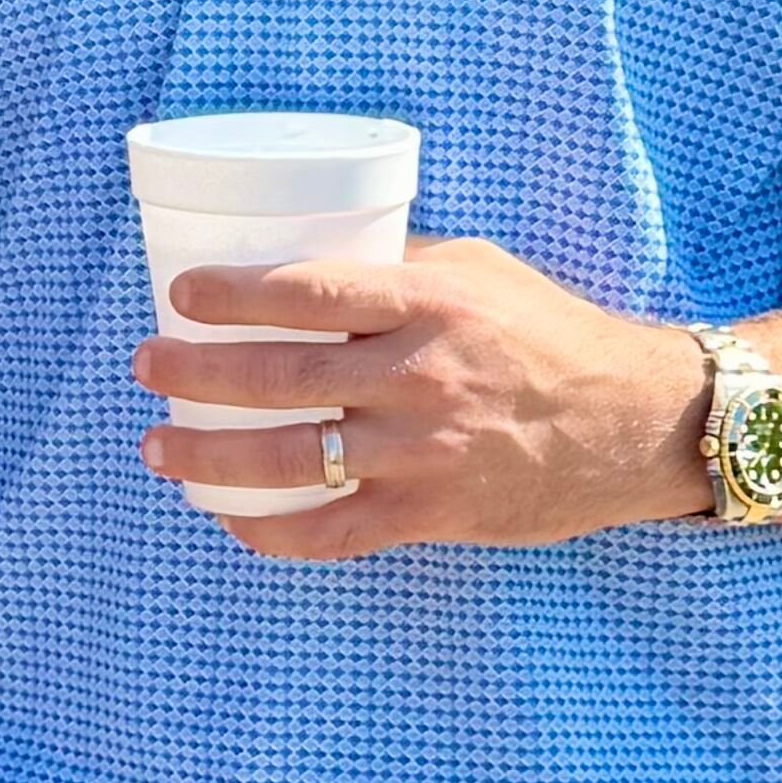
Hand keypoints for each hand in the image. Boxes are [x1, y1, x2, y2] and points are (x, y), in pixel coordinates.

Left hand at [136, 237, 704, 561]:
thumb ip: (398, 266)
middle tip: (148, 366)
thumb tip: (308, 250)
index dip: (232, 295)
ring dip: (209, 456)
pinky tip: (231, 519)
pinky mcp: (433, 514)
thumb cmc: (550, 334)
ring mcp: (424, 453)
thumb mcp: (479, 271)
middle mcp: (420, 377)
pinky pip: (332, 533)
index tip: (179, 296)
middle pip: (280, 377)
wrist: (634, 423)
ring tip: (159, 447)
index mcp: (430, 303)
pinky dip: (272, 530)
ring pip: (290, 460)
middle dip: (195, 373)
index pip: (307, 292)